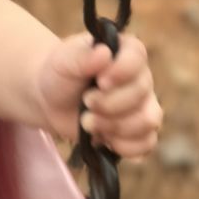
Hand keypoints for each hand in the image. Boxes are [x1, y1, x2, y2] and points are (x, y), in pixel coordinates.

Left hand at [36, 32, 162, 159]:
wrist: (51, 100)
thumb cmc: (60, 74)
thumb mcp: (63, 61)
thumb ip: (81, 57)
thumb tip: (104, 53)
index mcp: (126, 52)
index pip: (138, 58)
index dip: (122, 72)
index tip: (100, 81)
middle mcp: (141, 78)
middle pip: (141, 94)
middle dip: (109, 104)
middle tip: (85, 102)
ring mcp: (143, 106)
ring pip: (147, 121)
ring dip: (114, 126)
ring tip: (87, 122)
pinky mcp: (138, 131)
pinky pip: (146, 143)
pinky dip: (124, 146)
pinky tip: (103, 140)